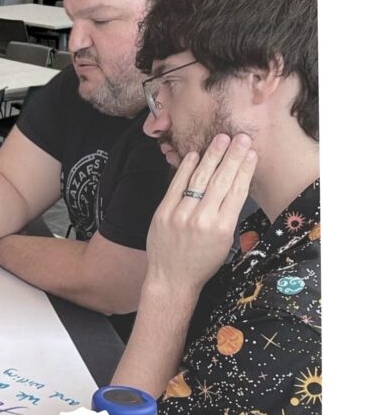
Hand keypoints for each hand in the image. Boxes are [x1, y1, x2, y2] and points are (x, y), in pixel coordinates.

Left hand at [145, 133, 256, 293]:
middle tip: (241, 138)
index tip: (251, 153)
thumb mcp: (225, 241)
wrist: (172, 277)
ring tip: (221, 139)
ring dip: (212, 156)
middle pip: (221, 180)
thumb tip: (233, 183)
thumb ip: (227, 213)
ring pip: (199, 178)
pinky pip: (176, 184)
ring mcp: (181, 214)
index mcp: (223, 228)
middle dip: (232, 156)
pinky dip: (185, 168)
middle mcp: (202, 219)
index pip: (237, 191)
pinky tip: (194, 154)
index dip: (245, 169)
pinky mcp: (163, 212)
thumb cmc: (202, 261)